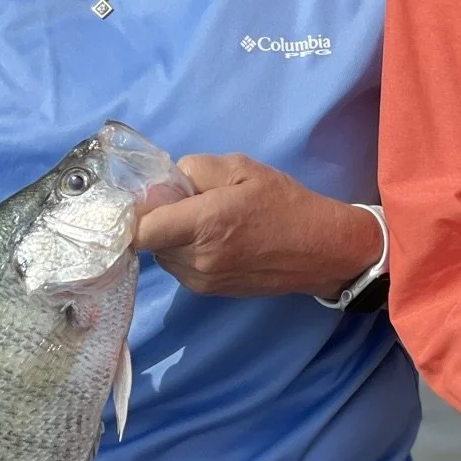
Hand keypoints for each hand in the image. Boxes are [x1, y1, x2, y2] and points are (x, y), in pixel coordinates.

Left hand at [133, 154, 382, 297]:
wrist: (321, 249)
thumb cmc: (285, 203)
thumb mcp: (243, 168)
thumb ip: (195, 169)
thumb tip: (166, 182)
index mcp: (204, 224)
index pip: (140, 229)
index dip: (139, 211)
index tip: (153, 196)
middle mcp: (197, 259)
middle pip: (149, 241)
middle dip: (160, 220)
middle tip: (189, 202)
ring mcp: (202, 280)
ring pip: (163, 255)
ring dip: (172, 238)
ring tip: (206, 222)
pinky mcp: (209, 292)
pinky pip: (180, 267)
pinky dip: (186, 252)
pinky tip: (215, 240)